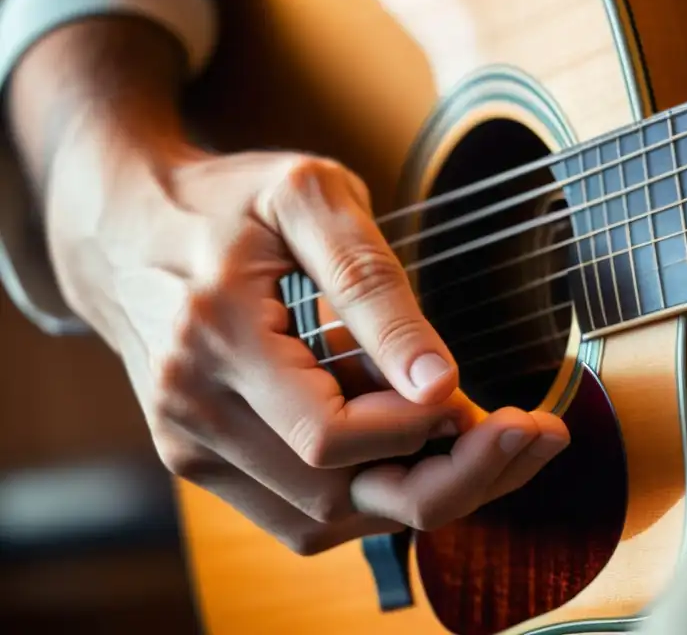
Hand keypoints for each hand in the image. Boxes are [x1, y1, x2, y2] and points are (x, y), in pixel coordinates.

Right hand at [43, 130, 569, 554]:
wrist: (124, 227)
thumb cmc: (226, 201)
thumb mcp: (311, 201)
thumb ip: (374, 288)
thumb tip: (441, 384)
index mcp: (214, 340)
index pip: (332, 436)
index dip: (426, 429)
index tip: (491, 398)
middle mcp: (192, 414)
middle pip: (335, 497)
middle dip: (451, 479)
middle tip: (529, 439)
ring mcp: (190, 448)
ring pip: (324, 518)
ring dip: (417, 489)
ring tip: (482, 436)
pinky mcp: (202, 460)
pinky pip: (299, 511)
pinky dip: (370, 491)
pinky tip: (415, 445)